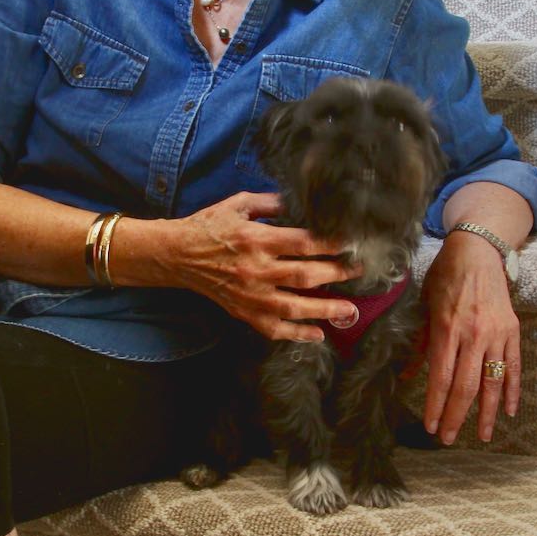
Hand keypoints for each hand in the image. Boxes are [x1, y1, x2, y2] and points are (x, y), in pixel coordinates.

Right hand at [167, 192, 360, 340]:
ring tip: (350, 311)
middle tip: (359, 270)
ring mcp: (250, 295)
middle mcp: (256, 269)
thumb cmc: (210, 226)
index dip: (331, 243)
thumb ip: (271, 203)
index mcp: (257, 240)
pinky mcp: (243, 312)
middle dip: (337, 273)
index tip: (352, 243)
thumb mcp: (239, 204)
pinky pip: (273, 328)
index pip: (303, 243)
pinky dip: (296, 334)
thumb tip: (302, 201)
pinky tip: (318, 334)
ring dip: (325, 310)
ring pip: (294, 307)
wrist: (177, 255)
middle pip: (305, 275)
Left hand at [415, 230, 520, 444]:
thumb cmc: (446, 276)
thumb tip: (408, 376)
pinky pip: (514, 367)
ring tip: (481, 435)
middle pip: (465, 386)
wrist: (478, 250)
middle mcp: (473, 335)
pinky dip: (512, 391)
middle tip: (447, 438)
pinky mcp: (512, 331)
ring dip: (486, 413)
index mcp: (448, 329)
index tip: (430, 425)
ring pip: (492, 383)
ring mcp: (496, 334)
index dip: (435, 405)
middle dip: (455, 416)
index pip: (441, 377)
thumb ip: (420, 343)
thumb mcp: (426, 305)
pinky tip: (508, 411)